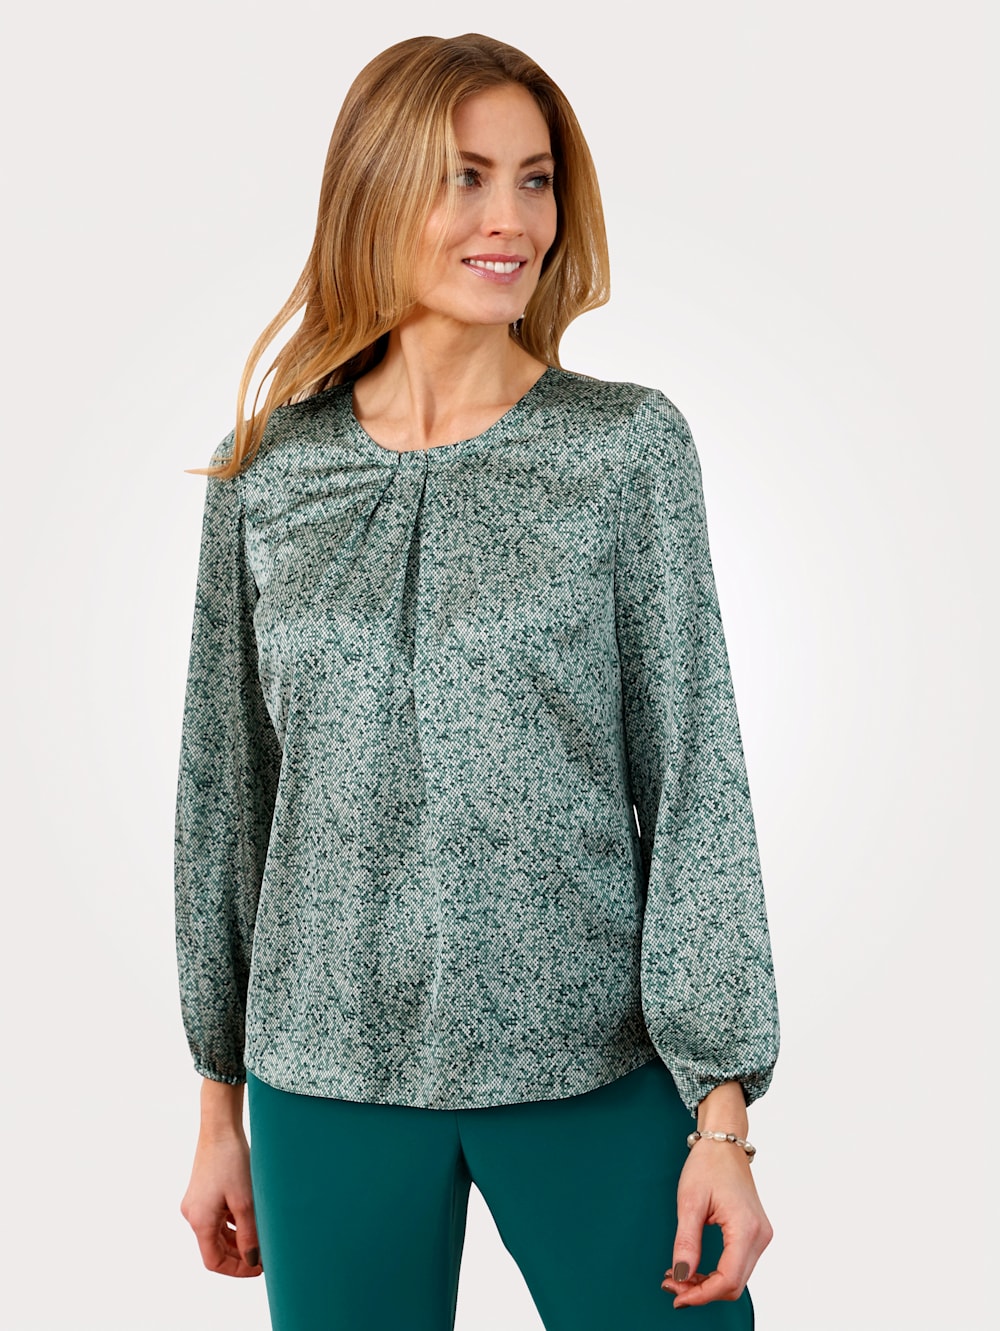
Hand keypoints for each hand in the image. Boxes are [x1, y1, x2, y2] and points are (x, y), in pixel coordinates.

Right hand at [180, 1129, 263, 1277]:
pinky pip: (216, 1217)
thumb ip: (249, 1235)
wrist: (220, 1128)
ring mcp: (196, 1203)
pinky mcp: (201, 1193)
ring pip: (216, 1233)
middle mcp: (192, 1215)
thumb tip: (253, 1261)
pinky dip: (232, 1223)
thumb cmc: (232, 1161)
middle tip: (264, 1255)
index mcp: (199, 1221)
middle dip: (239, 1255)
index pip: (214, 1261)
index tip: (259, 1267)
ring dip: (237, 1239)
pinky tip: (250, 1219)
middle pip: (214, 1248)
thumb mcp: (245, 1202)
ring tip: (260, 1237)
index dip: (236, 1269)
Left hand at [661, 1138, 772, 1308]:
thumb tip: (681, 1275)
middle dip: (702, 1291)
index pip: (729, 1279)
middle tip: (672, 1284)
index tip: (676, 1295)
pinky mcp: (756, 1234)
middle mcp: (760, 1236)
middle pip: (734, 1284)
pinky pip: (738, 1265)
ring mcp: (761, 1235)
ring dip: (709, 1284)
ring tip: (679, 1276)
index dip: (701, 1294)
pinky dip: (717, 1273)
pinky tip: (696, 1269)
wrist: (724, 1144)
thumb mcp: (689, 1202)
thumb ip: (686, 1242)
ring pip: (737, 1278)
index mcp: (746, 1228)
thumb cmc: (708, 1165)